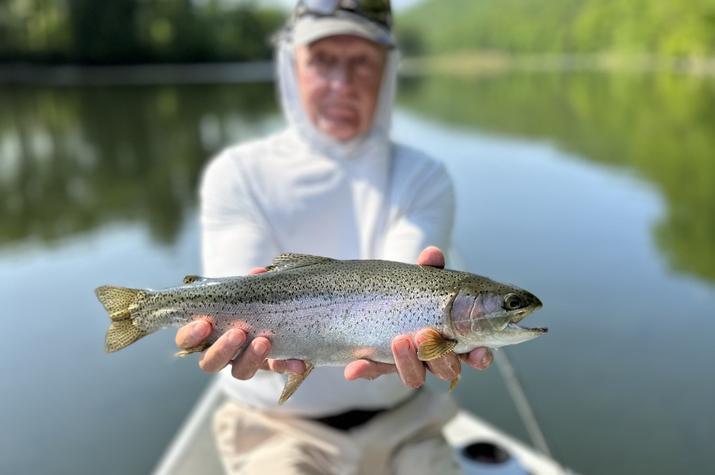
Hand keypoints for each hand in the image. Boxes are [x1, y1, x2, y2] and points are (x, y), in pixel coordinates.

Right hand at [174, 267, 305, 378]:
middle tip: (238, 333)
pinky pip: (275, 370)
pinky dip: (286, 366)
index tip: (204, 324)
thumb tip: (258, 273)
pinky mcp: (268, 366)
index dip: (190, 335)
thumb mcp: (248, 292)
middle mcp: (222, 353)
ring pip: (239, 372)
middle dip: (223, 349)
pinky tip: (298, 363)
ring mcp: (244, 362)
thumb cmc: (249, 301)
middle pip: (210, 363)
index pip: (186, 341)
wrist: (281, 313)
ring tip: (264, 341)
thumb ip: (249, 286)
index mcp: (207, 334)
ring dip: (251, 358)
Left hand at [343, 246, 492, 387]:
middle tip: (424, 333)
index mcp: (454, 338)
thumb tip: (432, 254)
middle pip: (446, 370)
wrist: (377, 298)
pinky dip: (366, 370)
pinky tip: (354, 368)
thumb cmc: (414, 292)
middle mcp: (435, 357)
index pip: (475, 356)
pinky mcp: (382, 365)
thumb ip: (430, 269)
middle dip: (438, 356)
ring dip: (408, 362)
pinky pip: (375, 372)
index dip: (480, 358)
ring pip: (415, 378)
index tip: (478, 352)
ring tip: (398, 340)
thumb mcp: (422, 279)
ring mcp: (409, 364)